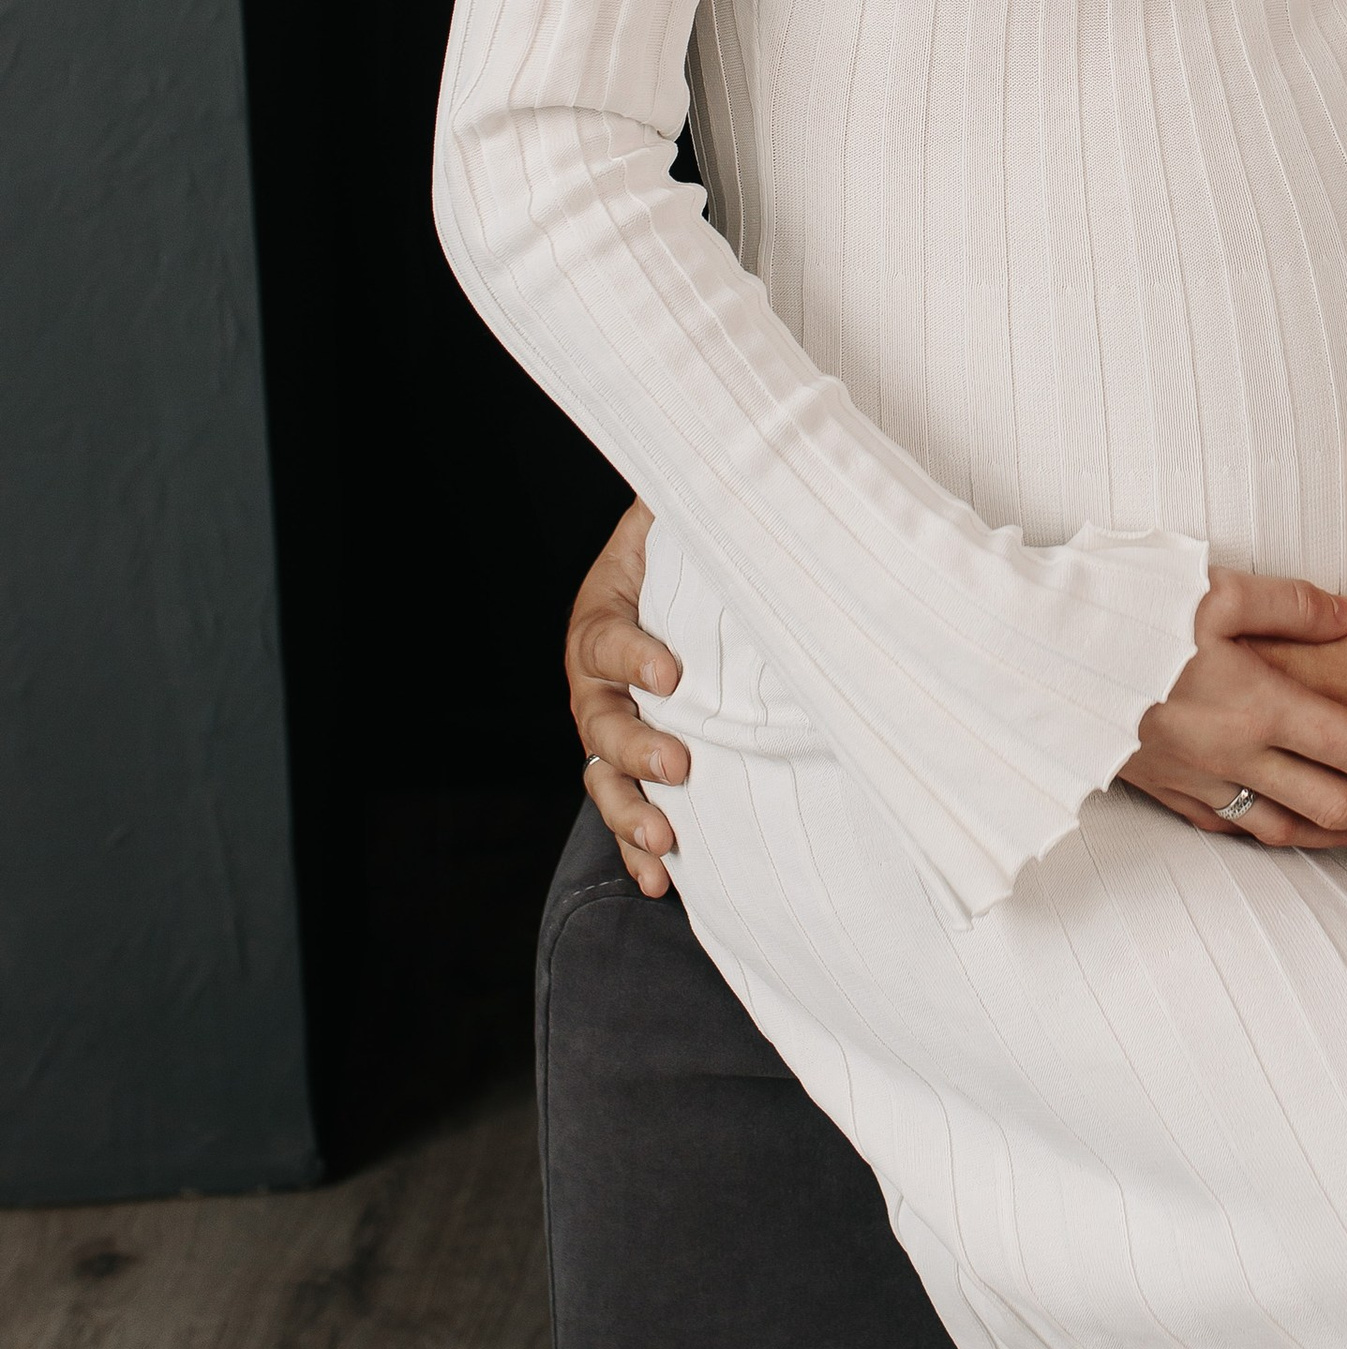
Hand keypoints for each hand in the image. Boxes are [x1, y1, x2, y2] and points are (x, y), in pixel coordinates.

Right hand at [566, 498, 688, 896]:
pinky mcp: (634, 766)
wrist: (684, 583)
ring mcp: (612, 728)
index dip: (634, 656)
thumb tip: (745, 467)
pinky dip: (637, 848)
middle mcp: (598, 679)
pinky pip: (625, 813)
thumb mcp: (682, 517)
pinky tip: (662, 881)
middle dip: (635, 749)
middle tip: (678, 765)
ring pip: (602, 778)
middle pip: (599, 721)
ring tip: (664, 839)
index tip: (673, 672)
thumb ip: (691, 509)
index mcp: (605, 612)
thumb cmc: (692, 547)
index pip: (605, 637)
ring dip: (630, 812)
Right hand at [1120, 551, 1346, 852]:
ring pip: (1287, 828)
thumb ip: (1293, 602)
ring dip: (1346, 837)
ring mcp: (1197, 781)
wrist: (1035, 661)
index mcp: (1258, 707)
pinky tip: (1291, 833)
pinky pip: (1233, 828)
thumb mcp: (1216, 587)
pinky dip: (1276, 836)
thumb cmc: (1123, 614)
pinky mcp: (1162, 788)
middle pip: (1337, 803)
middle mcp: (1234, 757)